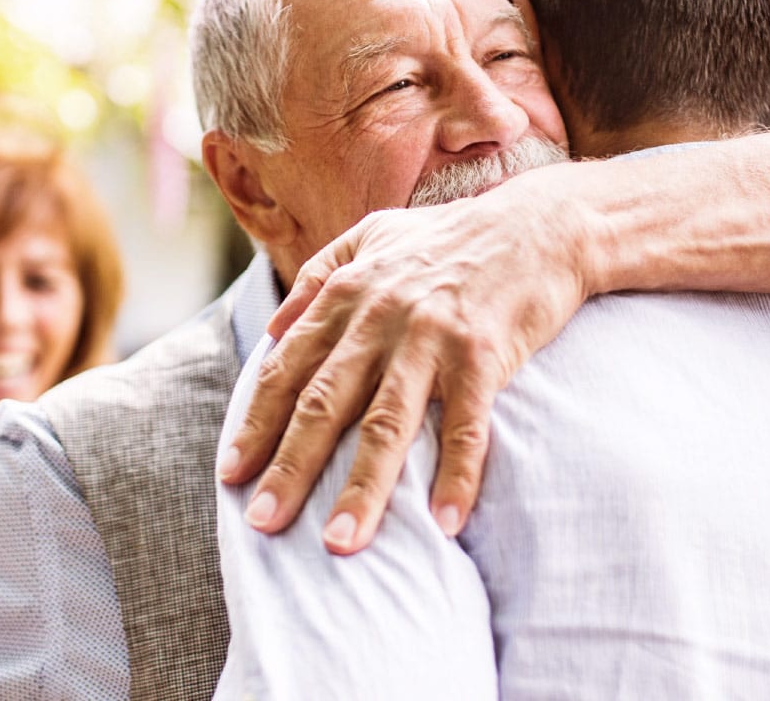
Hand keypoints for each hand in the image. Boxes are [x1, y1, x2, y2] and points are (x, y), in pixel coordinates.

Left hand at [219, 169, 592, 553]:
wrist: (538, 226)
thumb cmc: (451, 237)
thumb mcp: (372, 236)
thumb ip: (319, 275)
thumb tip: (273, 329)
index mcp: (348, 294)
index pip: (288, 369)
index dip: (258, 423)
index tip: (231, 473)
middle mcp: (381, 317)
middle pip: (325, 403)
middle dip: (290, 466)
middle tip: (263, 521)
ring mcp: (432, 338)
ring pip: (387, 423)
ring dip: (363, 488)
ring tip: (340, 543)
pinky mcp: (483, 355)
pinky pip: (466, 425)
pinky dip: (457, 475)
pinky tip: (445, 522)